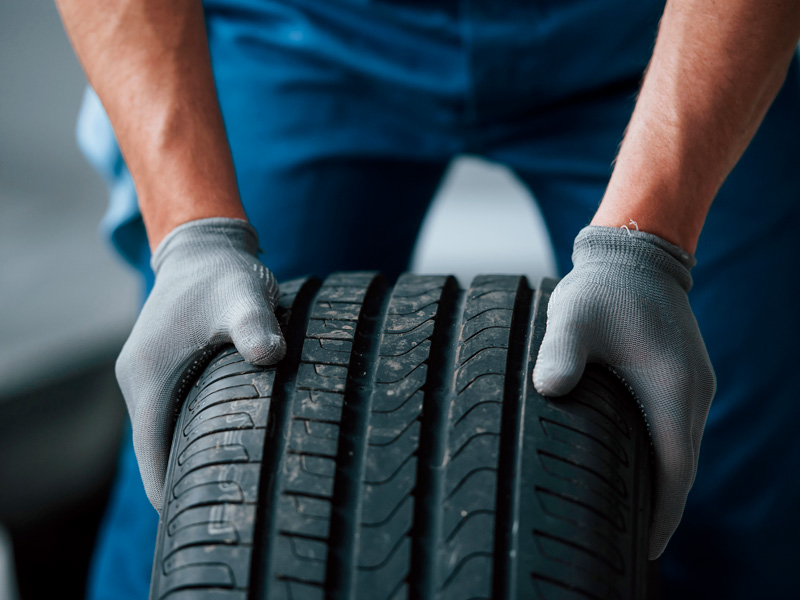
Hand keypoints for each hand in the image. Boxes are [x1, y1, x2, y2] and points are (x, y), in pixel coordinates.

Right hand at [115, 217, 285, 509]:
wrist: (204, 247)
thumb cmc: (222, 275)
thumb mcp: (242, 296)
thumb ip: (254, 326)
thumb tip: (270, 356)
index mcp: (148, 379)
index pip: (152, 461)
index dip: (176, 495)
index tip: (214, 516)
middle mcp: (140, 383)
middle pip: (157, 455)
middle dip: (189, 482)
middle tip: (237, 503)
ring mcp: (149, 377)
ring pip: (165, 436)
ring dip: (192, 458)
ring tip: (237, 480)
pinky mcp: (164, 369)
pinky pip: (173, 416)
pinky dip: (193, 434)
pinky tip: (230, 441)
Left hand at [532, 226, 715, 558]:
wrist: (635, 254)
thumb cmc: (602, 288)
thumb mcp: (574, 317)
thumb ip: (560, 352)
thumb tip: (549, 389)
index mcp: (671, 388)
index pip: (675, 472)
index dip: (662, 514)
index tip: (646, 549)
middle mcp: (691, 391)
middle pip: (682, 468)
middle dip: (662, 509)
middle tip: (633, 544)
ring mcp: (691, 383)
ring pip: (681, 450)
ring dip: (663, 484)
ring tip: (633, 516)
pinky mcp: (682, 374)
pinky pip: (676, 429)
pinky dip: (663, 456)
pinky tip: (637, 465)